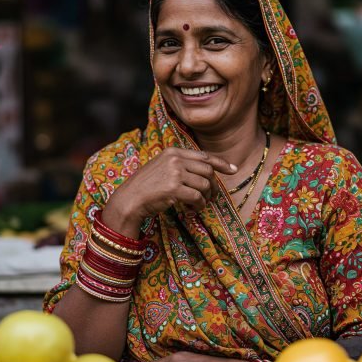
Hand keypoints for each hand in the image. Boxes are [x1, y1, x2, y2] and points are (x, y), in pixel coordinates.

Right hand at [102, 147, 236, 230]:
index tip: (232, 170)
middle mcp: (175, 159)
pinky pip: (197, 197)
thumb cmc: (147, 186)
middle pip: (207, 171)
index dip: (221, 163)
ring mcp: (174, 173)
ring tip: (198, 204)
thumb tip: (208, 172)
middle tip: (211, 197)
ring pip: (204, 185)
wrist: (130, 199)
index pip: (203, 155)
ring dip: (205, 198)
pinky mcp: (174, 188)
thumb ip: (182, 165)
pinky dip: (198, 205)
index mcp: (173, 151)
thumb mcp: (163, 168)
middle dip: (213, 185)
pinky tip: (193, 209)